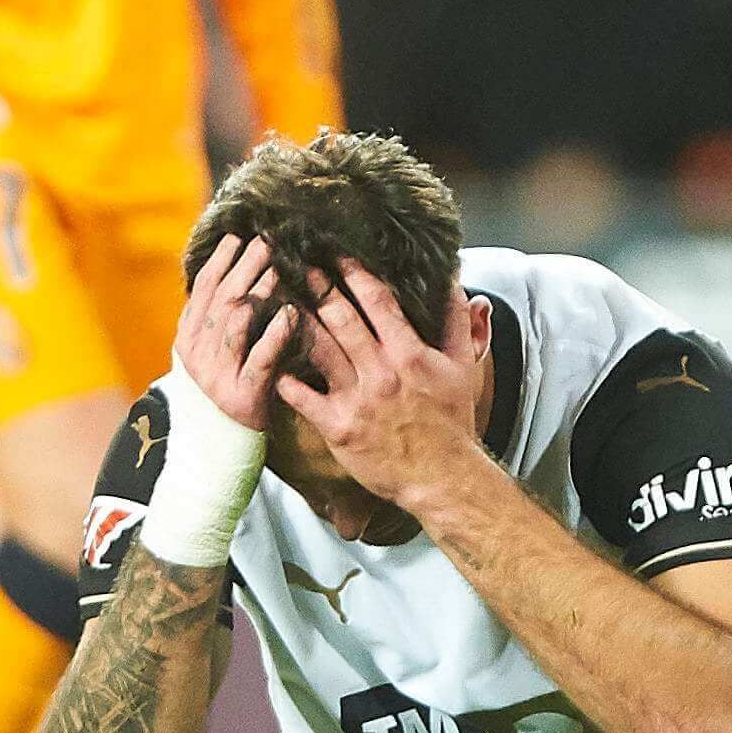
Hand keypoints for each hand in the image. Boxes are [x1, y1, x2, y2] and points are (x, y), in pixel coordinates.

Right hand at [169, 232, 299, 433]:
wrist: (216, 445)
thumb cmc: (223, 387)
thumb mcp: (211, 351)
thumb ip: (217, 317)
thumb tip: (233, 268)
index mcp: (187, 338)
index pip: (203, 289)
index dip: (220, 261)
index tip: (238, 237)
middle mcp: (197, 354)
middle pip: (222, 299)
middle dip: (244, 267)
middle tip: (266, 243)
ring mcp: (217, 375)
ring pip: (238, 323)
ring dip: (259, 292)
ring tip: (279, 270)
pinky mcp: (242, 396)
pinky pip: (260, 358)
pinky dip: (276, 333)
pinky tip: (292, 314)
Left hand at [276, 261, 485, 511]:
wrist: (442, 478)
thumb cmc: (451, 424)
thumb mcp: (463, 369)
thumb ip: (458, 324)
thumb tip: (458, 284)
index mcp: (409, 353)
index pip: (378, 301)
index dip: (354, 272)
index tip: (336, 254)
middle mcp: (381, 371)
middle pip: (341, 317)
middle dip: (315, 287)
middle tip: (292, 263)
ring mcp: (357, 399)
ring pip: (319, 349)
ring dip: (295, 322)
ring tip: (273, 300)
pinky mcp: (338, 428)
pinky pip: (303, 398)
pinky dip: (284, 377)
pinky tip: (269, 359)